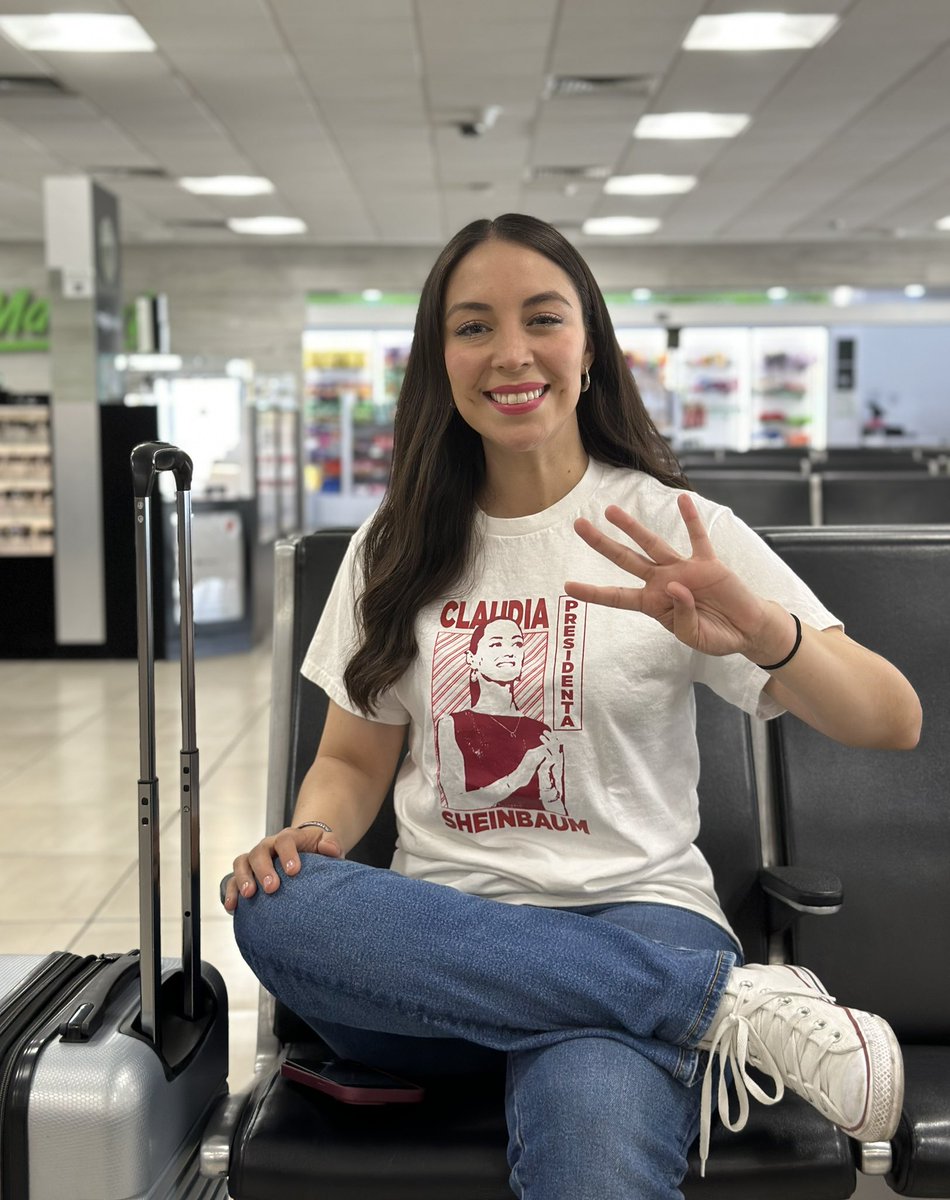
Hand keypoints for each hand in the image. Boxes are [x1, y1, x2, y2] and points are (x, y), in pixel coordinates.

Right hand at [222, 824, 343, 912]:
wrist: (303, 850)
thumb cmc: (315, 850)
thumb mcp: (326, 844)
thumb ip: (331, 844)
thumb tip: (331, 849)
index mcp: (288, 838)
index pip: (285, 840)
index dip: (288, 854)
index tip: (294, 871)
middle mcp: (268, 846)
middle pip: (259, 852)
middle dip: (264, 870)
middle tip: (272, 887)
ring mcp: (254, 859)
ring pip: (241, 863)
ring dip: (243, 878)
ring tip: (249, 895)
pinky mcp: (245, 874)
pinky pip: (232, 881)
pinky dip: (230, 893)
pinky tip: (232, 907)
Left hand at [565, 493, 783, 659]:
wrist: (746, 630)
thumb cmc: (716, 636)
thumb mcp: (694, 636)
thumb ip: (682, 615)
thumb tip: (676, 586)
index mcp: (653, 604)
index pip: (617, 596)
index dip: (593, 593)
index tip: (567, 587)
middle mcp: (663, 582)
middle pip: (626, 560)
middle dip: (602, 544)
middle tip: (579, 525)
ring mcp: (684, 569)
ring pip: (653, 544)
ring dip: (633, 527)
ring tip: (612, 510)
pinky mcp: (708, 563)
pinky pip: (698, 537)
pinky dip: (691, 519)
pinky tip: (682, 500)